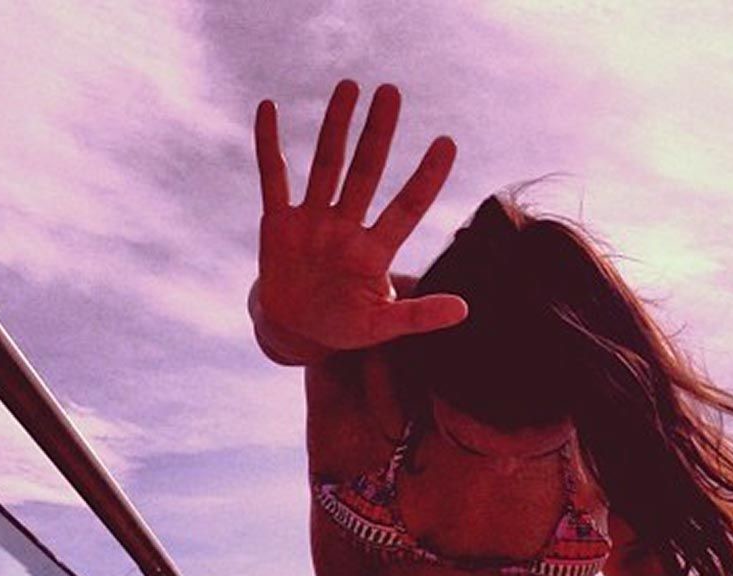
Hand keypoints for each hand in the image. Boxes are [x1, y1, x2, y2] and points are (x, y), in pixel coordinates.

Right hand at [252, 79, 468, 351]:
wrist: (295, 331)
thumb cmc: (343, 327)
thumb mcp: (380, 327)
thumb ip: (418, 317)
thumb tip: (464, 310)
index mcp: (372, 250)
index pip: (406, 208)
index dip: (425, 178)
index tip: (447, 142)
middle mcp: (346, 226)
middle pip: (365, 172)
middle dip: (377, 134)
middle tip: (390, 92)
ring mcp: (312, 220)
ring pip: (326, 165)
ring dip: (336, 127)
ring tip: (350, 86)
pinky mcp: (278, 223)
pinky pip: (273, 178)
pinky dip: (268, 145)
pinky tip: (269, 109)